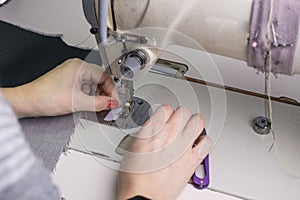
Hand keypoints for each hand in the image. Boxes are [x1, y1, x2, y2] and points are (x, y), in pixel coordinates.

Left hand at [1, 58, 118, 117]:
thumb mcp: (78, 102)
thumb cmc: (46, 97)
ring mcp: (72, 74)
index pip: (105, 77)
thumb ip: (99, 103)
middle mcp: (76, 67)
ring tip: (99, 107)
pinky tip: (90, 104)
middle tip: (109, 106)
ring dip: (98, 96)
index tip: (115, 102)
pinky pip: (85, 87)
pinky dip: (90, 96)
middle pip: (100, 80)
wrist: (28, 102)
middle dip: (106, 94)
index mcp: (80, 66)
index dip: (112, 91)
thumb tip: (112, 103)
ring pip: (93, 85)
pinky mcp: (68, 81)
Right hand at [118, 106, 211, 199]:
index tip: (166, 117)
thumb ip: (145, 135)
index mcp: (152, 130)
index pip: (166, 109)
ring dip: (194, 124)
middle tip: (179, 122)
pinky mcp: (193, 160)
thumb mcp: (132, 149)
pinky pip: (207, 142)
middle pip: (183, 112)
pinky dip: (203, 142)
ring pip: (198, 122)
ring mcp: (183, 146)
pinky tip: (197, 145)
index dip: (166, 113)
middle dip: (181, 116)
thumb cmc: (135, 178)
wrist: (144, 197)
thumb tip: (152, 131)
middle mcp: (169, 135)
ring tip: (191, 129)